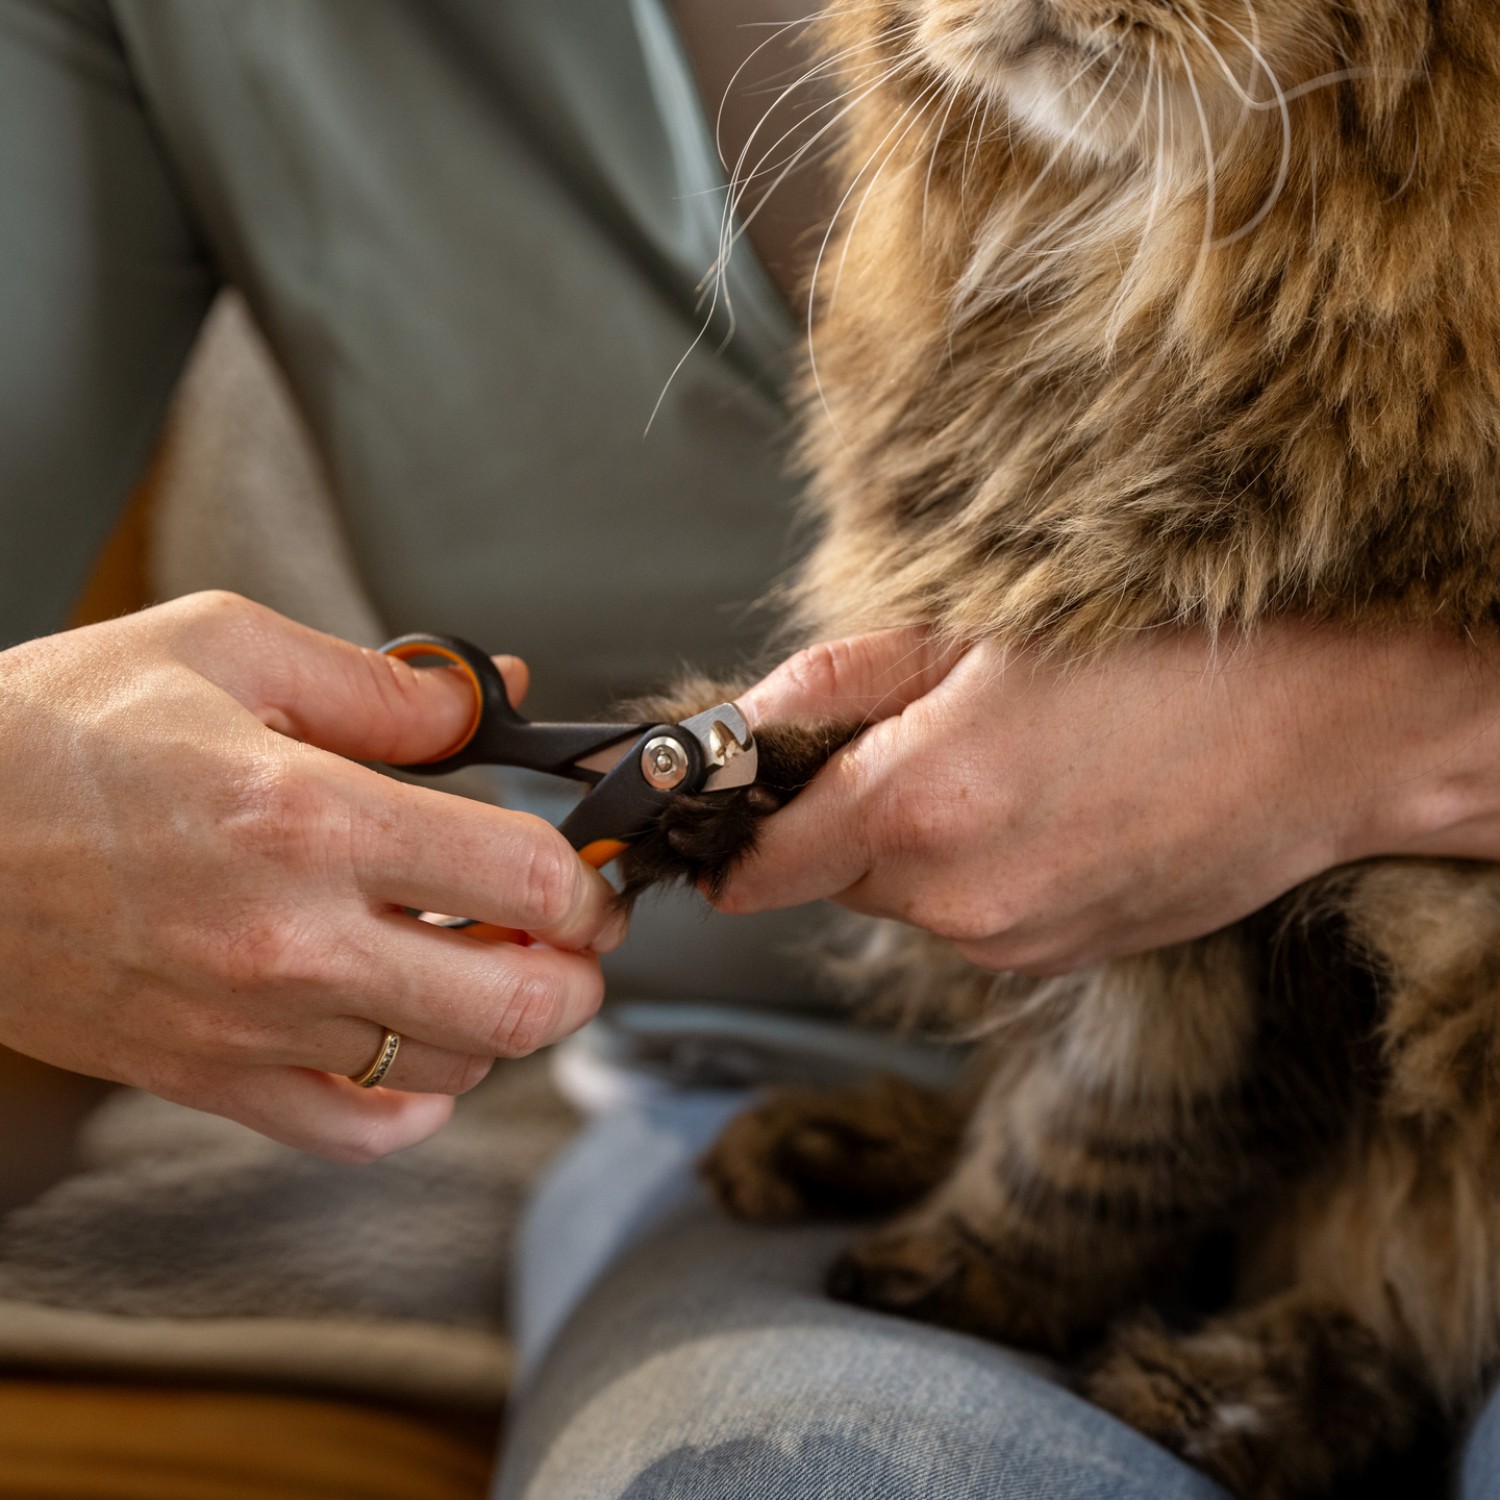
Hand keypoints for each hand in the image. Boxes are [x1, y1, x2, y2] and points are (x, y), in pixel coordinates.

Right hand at [0, 593, 624, 1159]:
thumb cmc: (50, 733)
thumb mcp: (223, 648)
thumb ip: (382, 684)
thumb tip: (490, 700)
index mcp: (308, 818)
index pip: (521, 877)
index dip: (585, 878)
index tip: (586, 869)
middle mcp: (292, 940)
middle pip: (516, 1005)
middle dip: (576, 972)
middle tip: (572, 935)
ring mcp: (250, 1025)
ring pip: (451, 1069)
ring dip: (500, 1023)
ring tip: (482, 963)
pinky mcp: (205, 1076)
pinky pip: (353, 1131)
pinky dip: (416, 1104)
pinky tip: (417, 1047)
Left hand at [717, 623, 1499, 973]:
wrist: (1325, 735)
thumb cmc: (1162, 658)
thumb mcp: (975, 633)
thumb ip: (834, 685)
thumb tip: (737, 727)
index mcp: (917, 807)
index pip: (755, 869)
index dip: (729, 833)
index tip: (728, 805)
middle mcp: (953, 900)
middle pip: (829, 874)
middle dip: (841, 815)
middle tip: (917, 734)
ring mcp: (1009, 944)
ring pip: (902, 896)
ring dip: (916, 841)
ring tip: (1010, 764)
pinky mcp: (1056, 960)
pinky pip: (970, 918)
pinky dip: (977, 872)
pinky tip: (1052, 808)